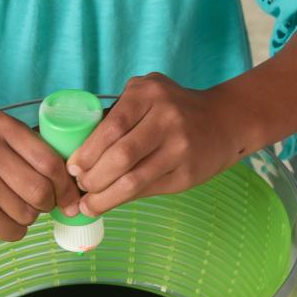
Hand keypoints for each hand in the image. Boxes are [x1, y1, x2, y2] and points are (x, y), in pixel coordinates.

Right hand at [0, 111, 79, 241]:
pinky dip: (12, 231)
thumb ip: (41, 156)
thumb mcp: (8, 150)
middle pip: (42, 188)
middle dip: (48, 203)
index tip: (71, 199)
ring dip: (28, 218)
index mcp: (1, 125)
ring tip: (8, 207)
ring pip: (29, 212)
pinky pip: (14, 229)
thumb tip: (83, 187)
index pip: (51, 160)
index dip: (67, 185)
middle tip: (40, 205)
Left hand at [67, 73, 244, 215]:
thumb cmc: (172, 109)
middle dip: (92, 177)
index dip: (87, 152)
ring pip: (133, 180)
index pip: (111, 127)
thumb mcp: (147, 95)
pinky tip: (109, 203)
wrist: (224, 121)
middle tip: (79, 186)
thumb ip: (116, 114)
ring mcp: (181, 147)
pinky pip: (148, 190)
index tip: (72, 167)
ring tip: (88, 204)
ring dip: (104, 197)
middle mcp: (167, 117)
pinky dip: (123, 200)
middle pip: (120, 156)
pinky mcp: (188, 174)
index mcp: (149, 93)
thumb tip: (75, 149)